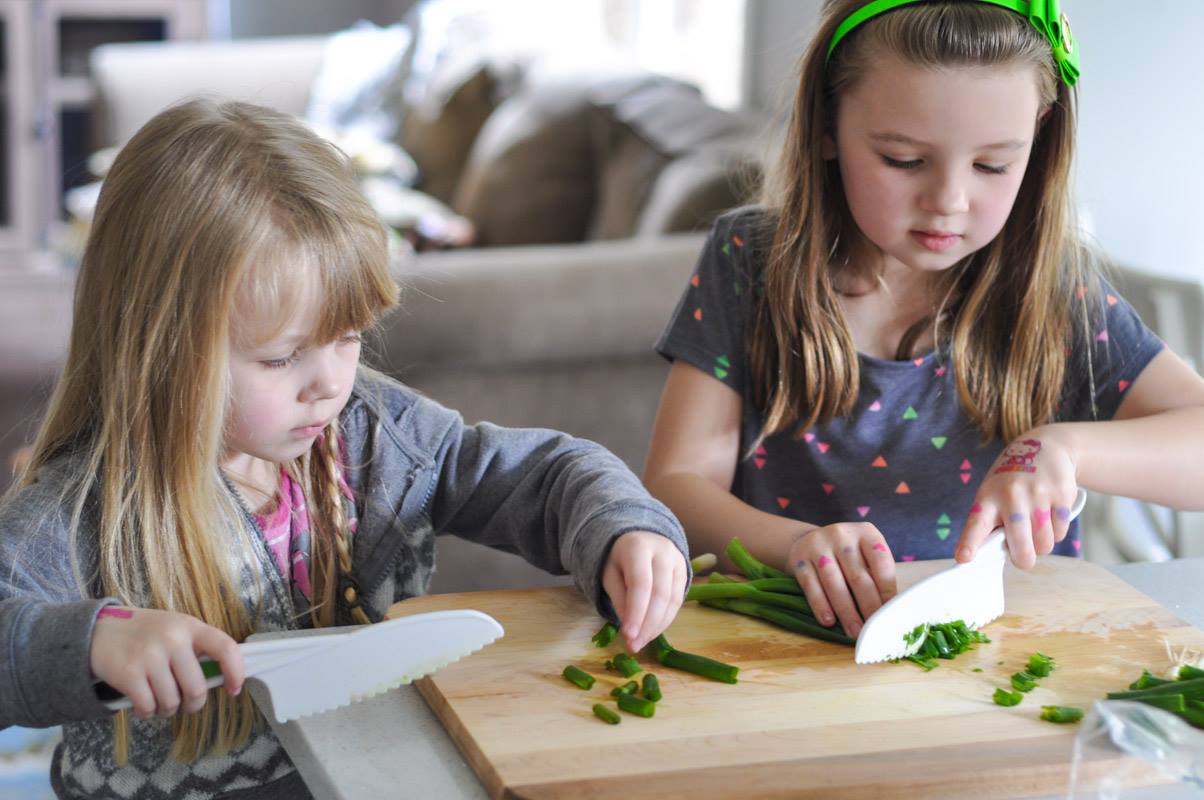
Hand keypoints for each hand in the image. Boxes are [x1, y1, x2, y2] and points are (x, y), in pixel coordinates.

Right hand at [90, 606, 244, 718]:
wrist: (98, 630)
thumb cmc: (145, 634)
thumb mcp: (175, 628)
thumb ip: (197, 647)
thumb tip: (222, 678)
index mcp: (190, 626)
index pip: (225, 648)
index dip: (236, 672)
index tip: (234, 689)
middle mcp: (172, 639)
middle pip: (196, 688)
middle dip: (193, 704)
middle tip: (186, 705)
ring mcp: (149, 656)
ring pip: (172, 702)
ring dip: (168, 710)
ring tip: (160, 702)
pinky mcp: (128, 673)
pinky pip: (148, 707)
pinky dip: (147, 712)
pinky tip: (143, 705)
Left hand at [601, 531, 687, 652]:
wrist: (640, 538)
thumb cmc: (620, 559)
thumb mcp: (609, 574)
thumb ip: (618, 598)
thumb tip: (629, 628)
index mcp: (638, 547)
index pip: (640, 584)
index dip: (636, 612)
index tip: (629, 636)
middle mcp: (663, 551)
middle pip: (660, 594)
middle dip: (647, 625)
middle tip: (634, 645)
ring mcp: (678, 561)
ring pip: (672, 600)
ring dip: (657, 626)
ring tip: (641, 642)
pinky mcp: (685, 572)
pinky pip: (678, 600)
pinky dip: (665, 620)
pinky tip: (652, 631)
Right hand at [788, 523, 895, 637]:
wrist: (809, 541)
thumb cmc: (847, 556)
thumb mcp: (865, 555)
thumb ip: (876, 576)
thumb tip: (888, 610)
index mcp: (866, 533)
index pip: (881, 562)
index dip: (887, 590)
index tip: (890, 613)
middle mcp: (842, 535)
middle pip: (858, 576)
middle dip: (868, 606)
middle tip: (874, 628)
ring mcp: (818, 545)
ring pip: (834, 583)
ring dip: (846, 611)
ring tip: (854, 632)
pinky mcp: (799, 559)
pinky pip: (811, 586)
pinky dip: (820, 605)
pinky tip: (828, 621)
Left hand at [955, 426, 1078, 568]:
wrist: (1045, 447)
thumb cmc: (1011, 481)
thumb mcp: (993, 494)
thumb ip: (993, 522)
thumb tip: (996, 555)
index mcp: (987, 498)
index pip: (976, 524)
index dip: (969, 543)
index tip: (964, 558)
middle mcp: (1011, 496)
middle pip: (1022, 548)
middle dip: (1024, 559)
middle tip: (1023, 556)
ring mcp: (1038, 494)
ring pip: (1044, 545)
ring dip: (1042, 544)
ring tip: (1036, 526)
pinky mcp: (1062, 495)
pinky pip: (1060, 533)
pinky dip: (1056, 531)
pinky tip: (1049, 513)